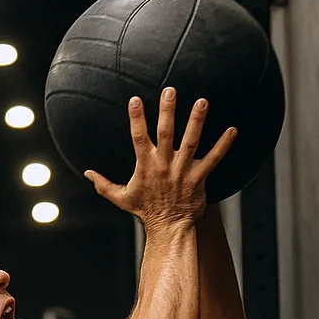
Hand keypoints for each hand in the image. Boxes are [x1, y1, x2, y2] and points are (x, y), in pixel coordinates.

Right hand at [85, 88, 236, 229]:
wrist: (168, 228)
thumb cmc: (145, 211)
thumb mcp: (121, 198)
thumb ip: (103, 184)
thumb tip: (86, 173)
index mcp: (145, 166)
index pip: (138, 138)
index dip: (136, 119)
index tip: (135, 100)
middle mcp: (164, 165)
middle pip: (166, 133)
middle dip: (167, 111)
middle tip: (170, 91)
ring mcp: (182, 171)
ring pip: (191, 142)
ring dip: (197, 121)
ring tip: (202, 102)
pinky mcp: (198, 178)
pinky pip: (213, 159)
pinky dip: (223, 145)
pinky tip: (233, 129)